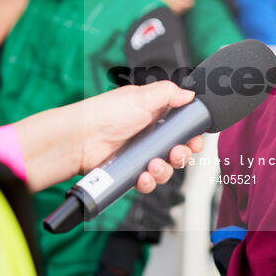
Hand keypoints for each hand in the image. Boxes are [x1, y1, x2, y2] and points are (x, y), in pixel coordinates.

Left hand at [0, 81, 202, 192]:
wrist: (79, 138)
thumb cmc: (105, 113)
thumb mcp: (141, 96)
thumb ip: (169, 93)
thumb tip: (190, 94)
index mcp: (154, 114)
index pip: (182, 127)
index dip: (192, 135)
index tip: (195, 139)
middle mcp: (149, 135)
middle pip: (178, 150)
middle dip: (182, 155)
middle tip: (177, 153)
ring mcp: (140, 155)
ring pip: (166, 169)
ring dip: (166, 170)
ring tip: (155, 165)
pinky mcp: (130, 172)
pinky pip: (148, 182)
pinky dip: (149, 182)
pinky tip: (143, 176)